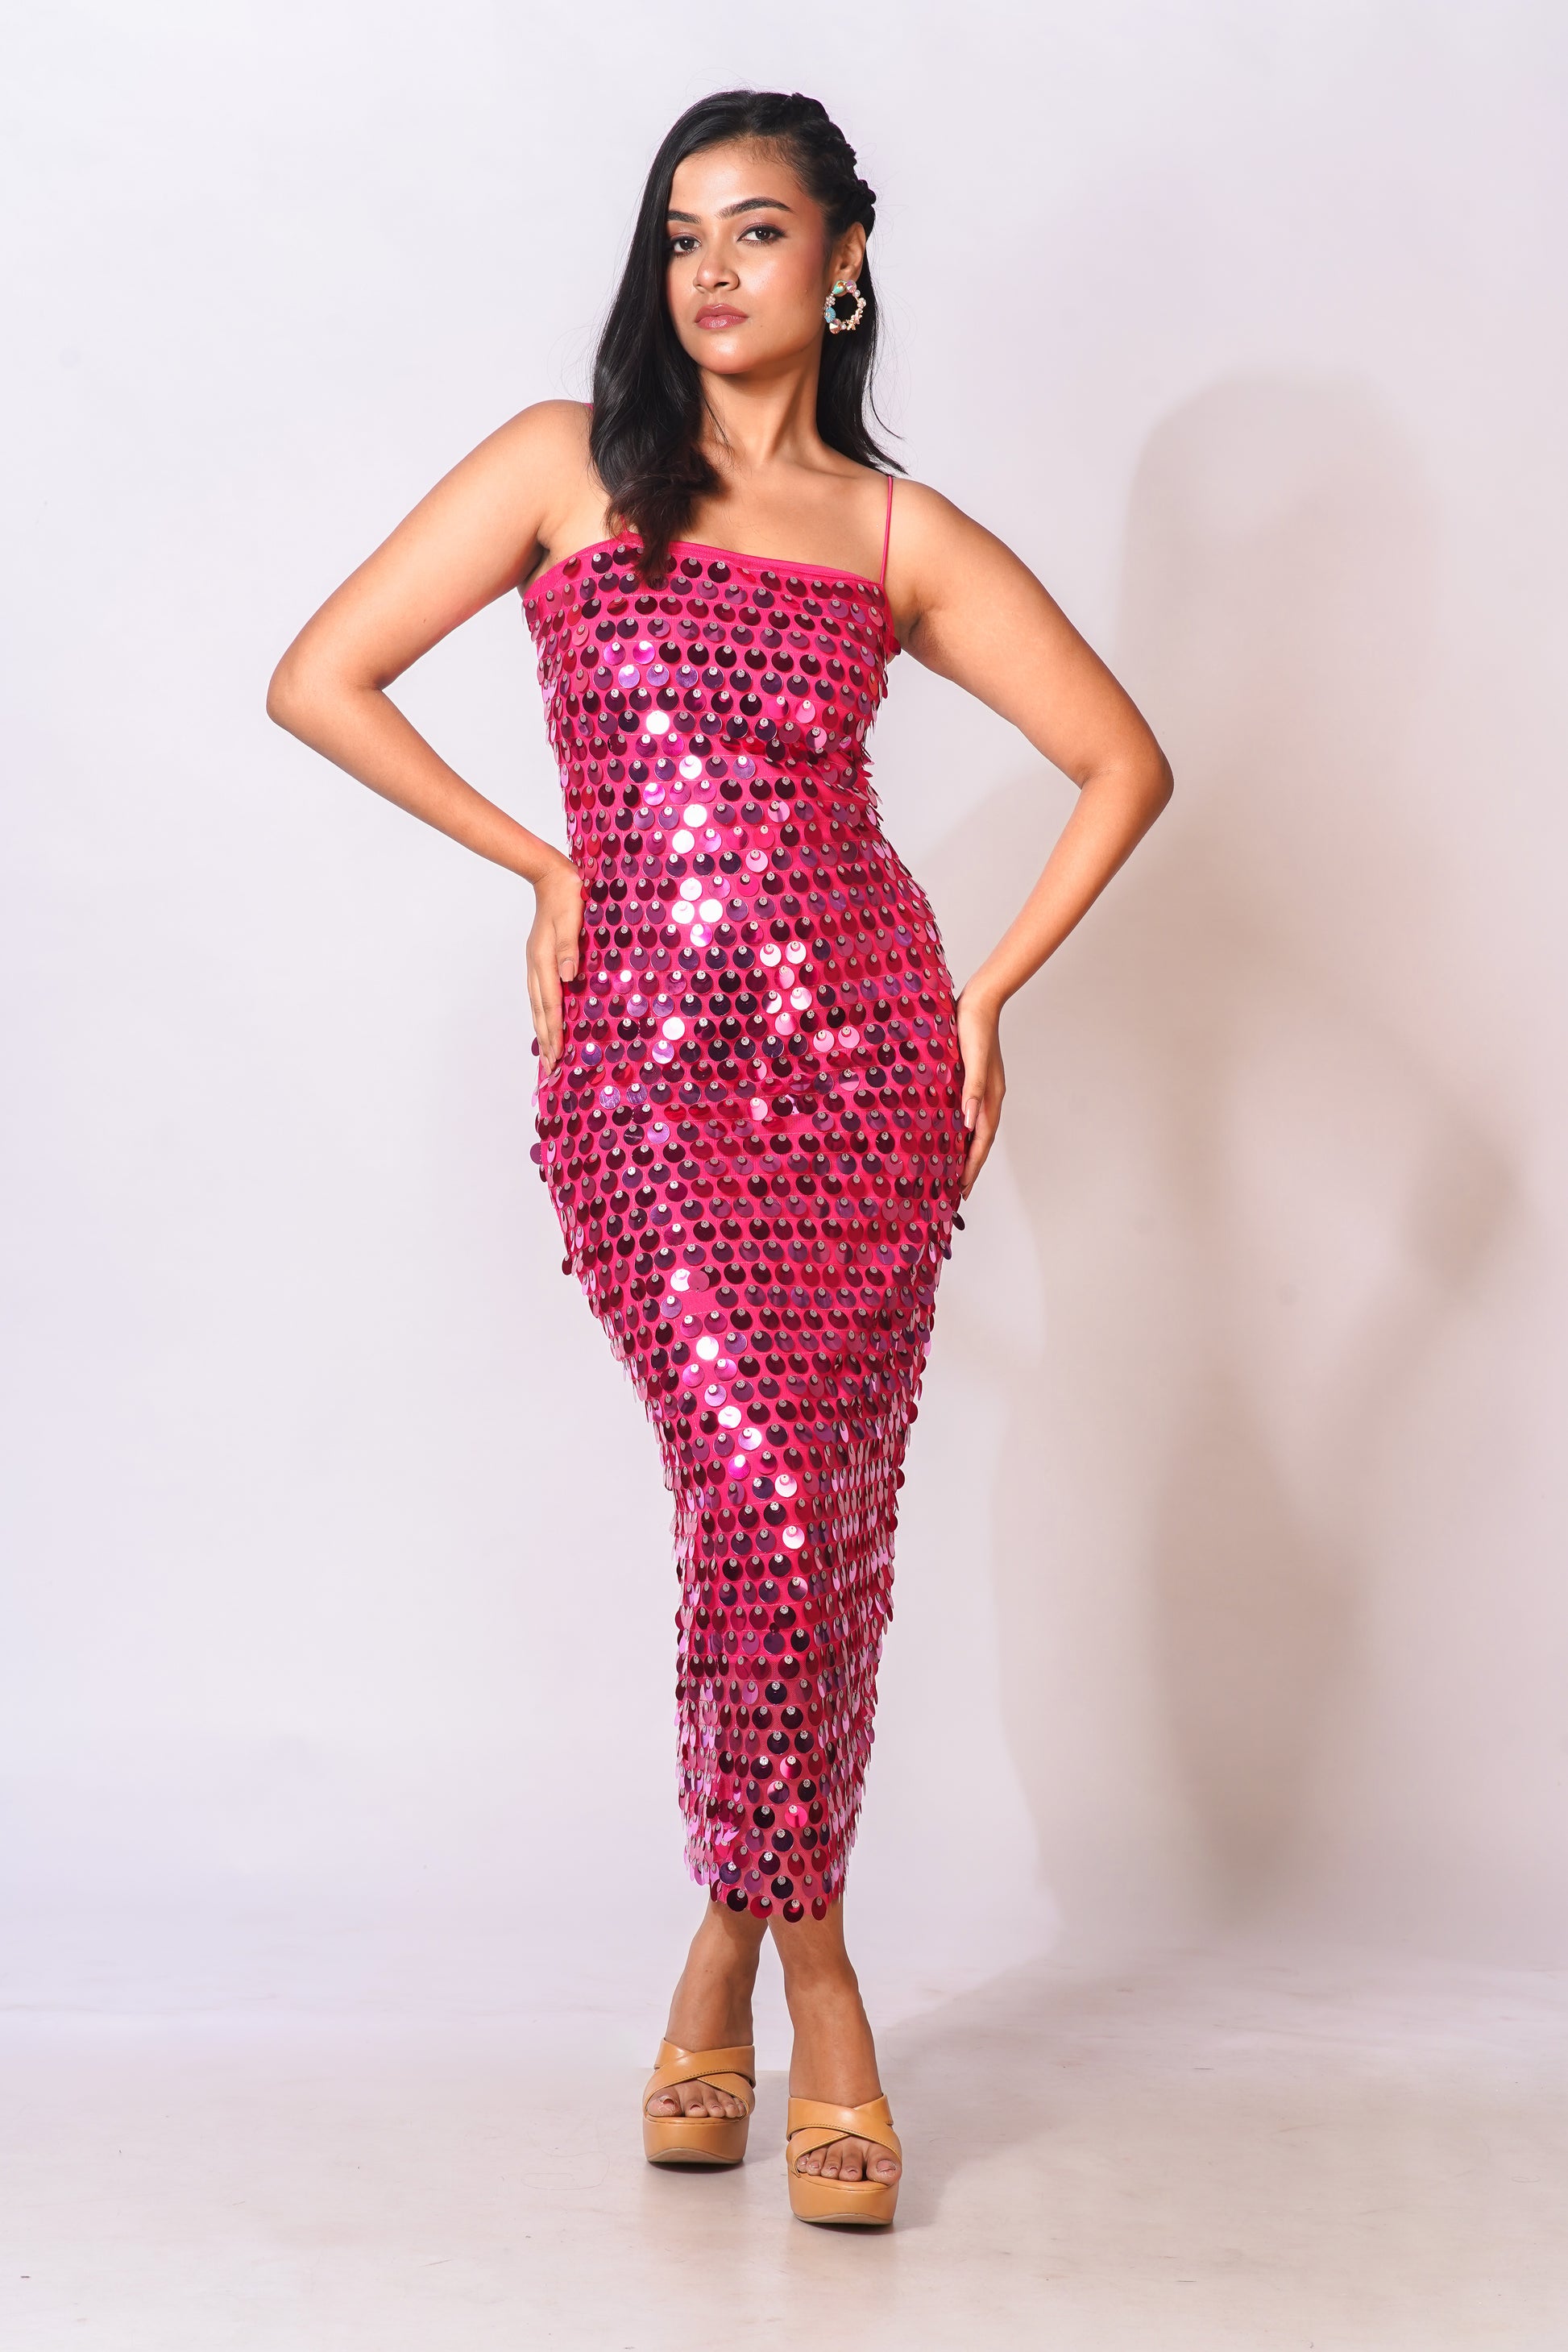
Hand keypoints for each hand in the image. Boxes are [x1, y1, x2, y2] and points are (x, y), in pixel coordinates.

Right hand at [526, 854, 582, 1071]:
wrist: (551, 874)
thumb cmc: (567, 895)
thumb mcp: (571, 918)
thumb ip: (568, 947)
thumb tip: (567, 975)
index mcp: (544, 959)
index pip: (550, 1004)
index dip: (554, 1032)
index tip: (558, 1055)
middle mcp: (537, 964)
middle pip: (540, 1010)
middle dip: (546, 1039)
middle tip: (551, 1067)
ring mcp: (536, 961)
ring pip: (537, 1003)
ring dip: (542, 1029)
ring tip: (546, 1051)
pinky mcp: (540, 957)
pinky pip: (539, 992)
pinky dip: (541, 1011)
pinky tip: (545, 1018)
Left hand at [955, 984, 1004, 1197]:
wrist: (979, 1000)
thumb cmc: (974, 1028)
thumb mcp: (973, 1059)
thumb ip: (972, 1090)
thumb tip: (968, 1123)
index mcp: (991, 1097)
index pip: (981, 1141)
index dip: (971, 1166)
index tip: (962, 1189)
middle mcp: (988, 1097)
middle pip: (980, 1140)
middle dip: (970, 1166)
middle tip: (958, 1191)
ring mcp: (981, 1089)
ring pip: (975, 1128)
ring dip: (965, 1150)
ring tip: (953, 1169)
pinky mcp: (971, 1079)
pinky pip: (967, 1113)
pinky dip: (959, 1129)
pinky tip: (947, 1132)